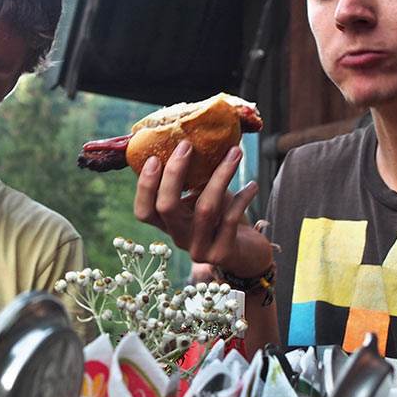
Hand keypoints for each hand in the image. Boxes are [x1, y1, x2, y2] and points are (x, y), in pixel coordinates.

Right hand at [133, 140, 271, 276]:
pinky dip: (242, 198)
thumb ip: (196, 180)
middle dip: (174, 173)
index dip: (144, 187)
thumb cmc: (224, 220)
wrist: (248, 255)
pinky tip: (252, 185)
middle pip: (166, 207)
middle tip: (187, 146)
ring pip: (205, 209)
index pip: (144, 212)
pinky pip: (231, 219)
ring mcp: (200, 249)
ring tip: (235, 153)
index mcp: (170, 224)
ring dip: (220, 176)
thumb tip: (193, 140)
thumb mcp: (205, 198)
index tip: (154, 158)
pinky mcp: (223, 253)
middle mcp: (180, 238)